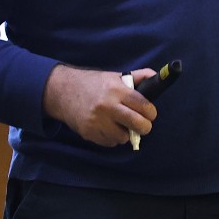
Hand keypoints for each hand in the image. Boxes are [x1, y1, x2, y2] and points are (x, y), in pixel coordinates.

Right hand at [42, 64, 156, 146]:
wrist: (62, 92)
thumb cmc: (94, 84)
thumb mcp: (115, 76)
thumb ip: (137, 77)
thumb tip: (155, 76)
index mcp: (116, 90)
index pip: (143, 105)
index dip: (151, 112)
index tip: (151, 114)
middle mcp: (107, 106)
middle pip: (137, 124)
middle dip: (145, 127)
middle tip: (143, 125)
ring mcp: (97, 121)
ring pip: (123, 137)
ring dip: (126, 133)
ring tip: (121, 125)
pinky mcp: (88, 132)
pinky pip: (110, 142)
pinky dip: (112, 138)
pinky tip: (108, 128)